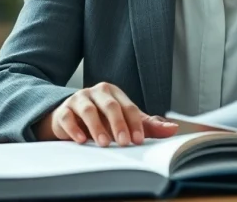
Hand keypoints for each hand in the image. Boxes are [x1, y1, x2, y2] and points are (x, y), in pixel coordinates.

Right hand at [37, 82, 178, 146]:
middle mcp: (96, 93)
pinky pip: (68, 118)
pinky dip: (75, 129)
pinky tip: (82, 140)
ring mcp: (78, 100)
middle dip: (118, 124)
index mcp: (114, 93)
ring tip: (104, 143)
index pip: (129, 106)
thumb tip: (173, 129)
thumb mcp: (125, 121)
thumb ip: (148, 125)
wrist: (70, 119)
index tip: (139, 140)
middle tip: (124, 142)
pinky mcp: (63, 111)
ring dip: (97, 127)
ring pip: (88, 110)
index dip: (135, 123)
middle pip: (110, 105)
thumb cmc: (102, 119)